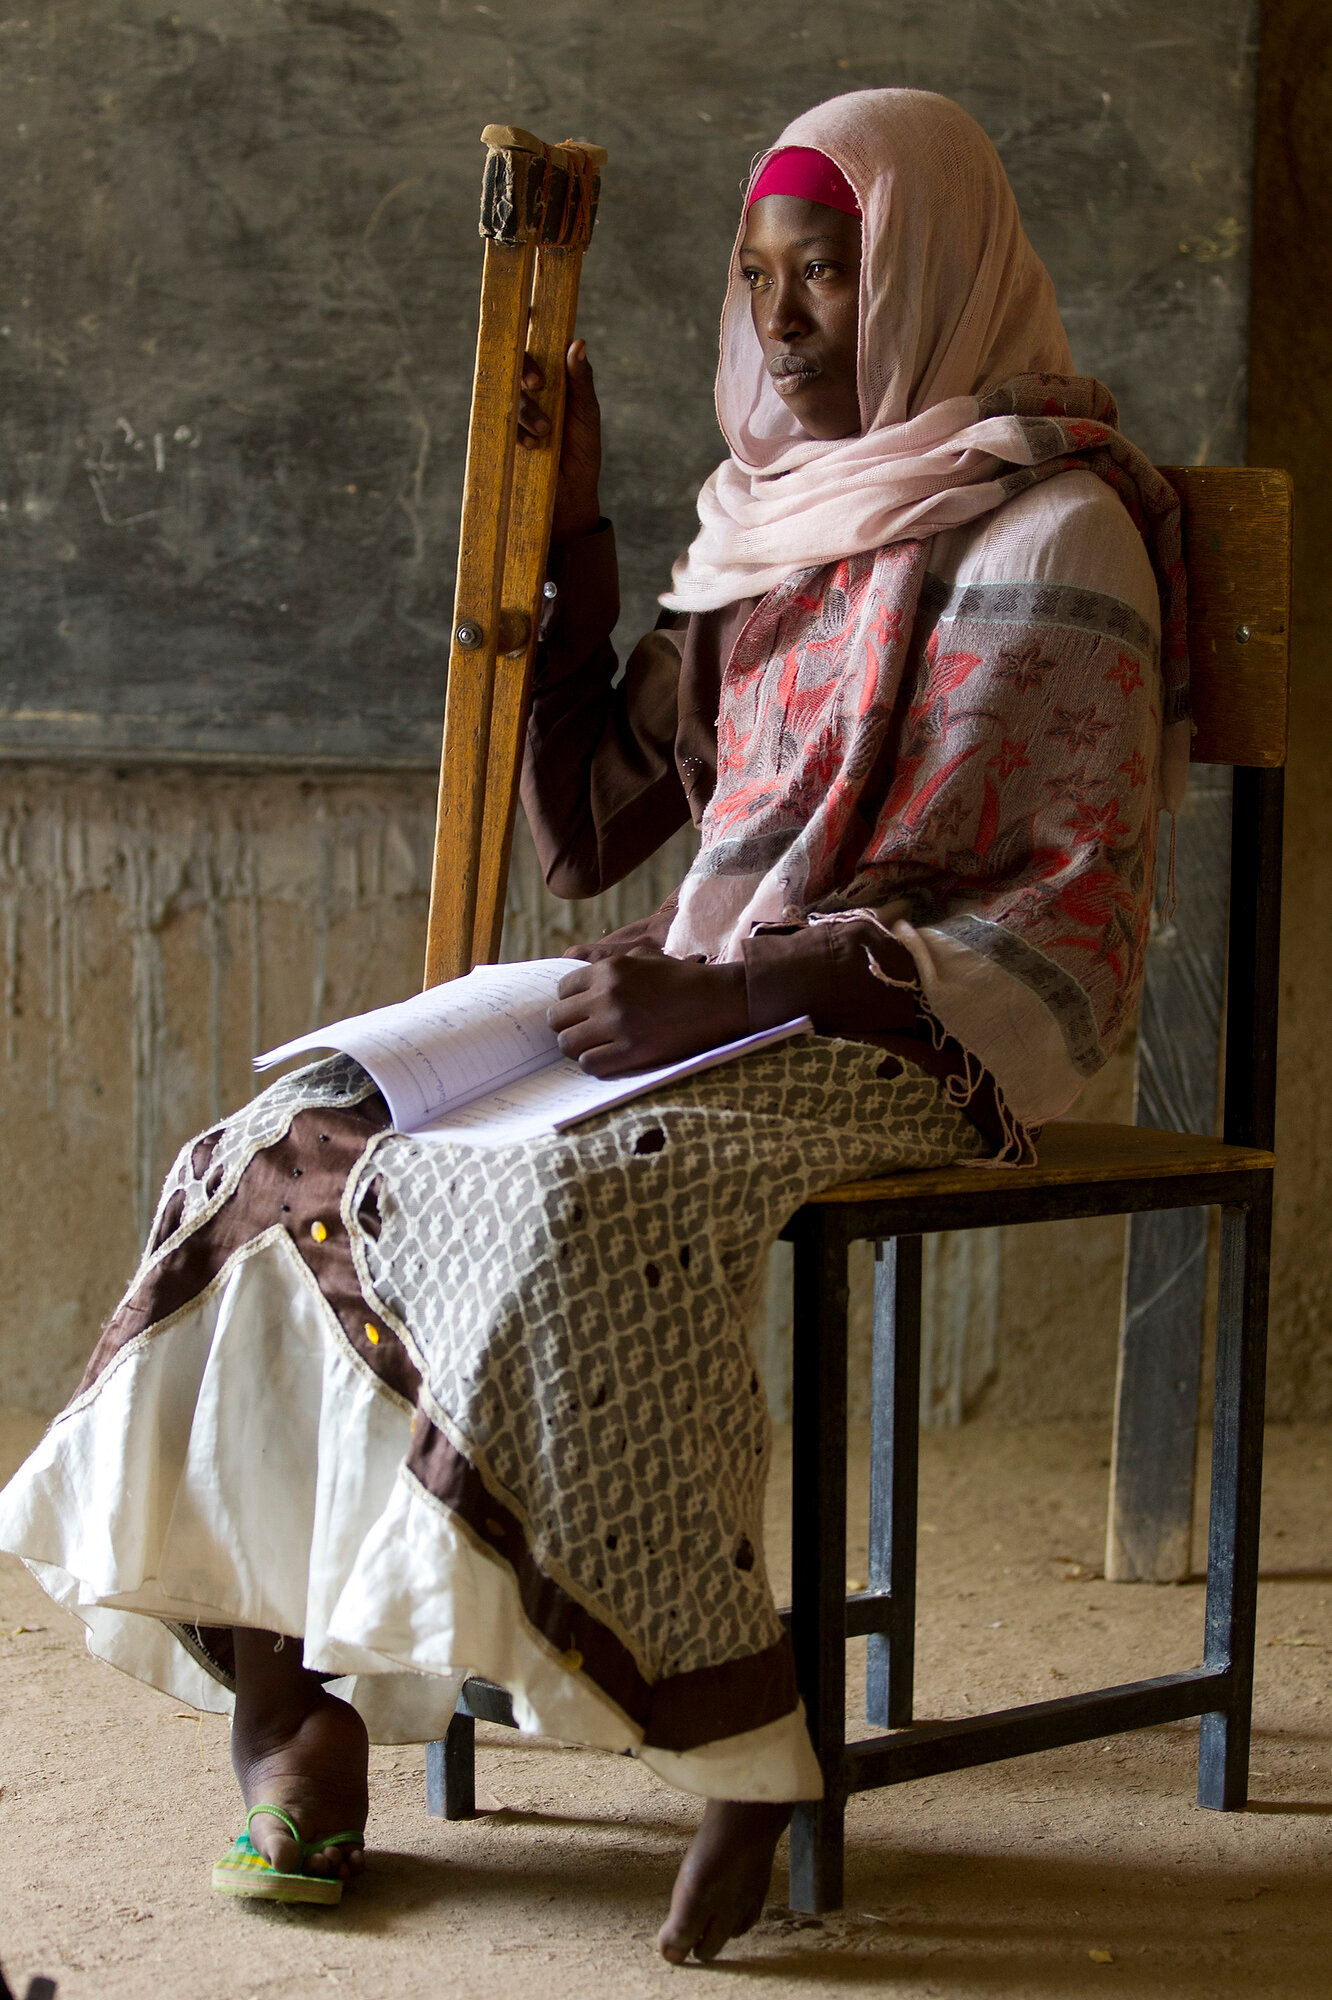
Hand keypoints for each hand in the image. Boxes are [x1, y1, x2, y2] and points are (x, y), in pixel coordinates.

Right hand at [518, 338, 601, 541]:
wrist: (572, 495)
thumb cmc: (583, 450)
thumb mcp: (586, 414)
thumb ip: (581, 380)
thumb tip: (578, 342)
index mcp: (553, 375)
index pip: (536, 340)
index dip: (527, 322)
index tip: (528, 314)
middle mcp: (531, 388)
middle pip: (517, 362)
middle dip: (526, 369)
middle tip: (538, 384)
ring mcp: (515, 410)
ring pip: (510, 395)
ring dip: (527, 411)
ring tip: (547, 433)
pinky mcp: (503, 432)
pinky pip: (500, 422)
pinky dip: (516, 432)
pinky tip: (532, 447)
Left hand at [547, 952, 749, 1076]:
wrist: (716, 1001)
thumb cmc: (681, 979)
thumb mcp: (644, 958)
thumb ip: (609, 963)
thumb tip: (579, 970)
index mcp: (608, 970)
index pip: (562, 989)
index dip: (571, 1002)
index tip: (583, 1011)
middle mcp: (607, 996)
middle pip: (557, 1018)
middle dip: (568, 1025)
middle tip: (585, 1031)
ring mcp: (617, 1025)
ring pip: (567, 1043)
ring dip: (578, 1047)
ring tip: (595, 1047)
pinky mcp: (631, 1051)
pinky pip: (589, 1064)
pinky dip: (595, 1064)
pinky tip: (609, 1059)